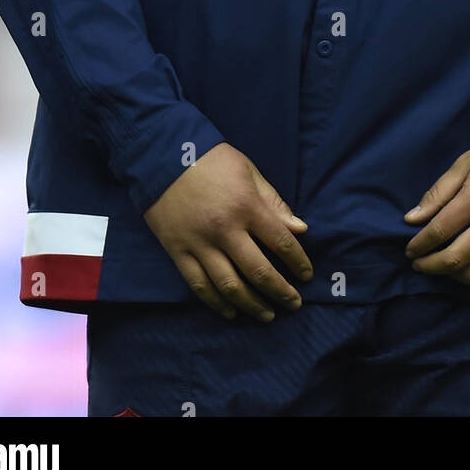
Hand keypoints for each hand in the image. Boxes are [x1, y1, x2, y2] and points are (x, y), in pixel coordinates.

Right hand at [143, 142, 312, 322]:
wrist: (162, 155)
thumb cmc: (211, 159)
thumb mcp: (248, 170)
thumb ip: (274, 202)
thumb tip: (300, 229)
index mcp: (246, 206)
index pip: (281, 242)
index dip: (298, 262)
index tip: (307, 275)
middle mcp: (225, 230)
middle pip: (259, 271)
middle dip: (281, 291)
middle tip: (295, 304)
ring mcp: (199, 244)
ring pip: (230, 286)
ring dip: (252, 305)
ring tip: (267, 314)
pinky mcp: (178, 252)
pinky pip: (199, 286)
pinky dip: (217, 303)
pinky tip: (231, 312)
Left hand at [403, 141, 469, 286]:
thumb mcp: (465, 164)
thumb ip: (439, 192)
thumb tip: (412, 218)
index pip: (439, 231)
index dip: (419, 245)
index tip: (410, 251)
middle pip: (456, 259)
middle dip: (431, 266)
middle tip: (420, 265)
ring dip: (459, 278)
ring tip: (448, 269)